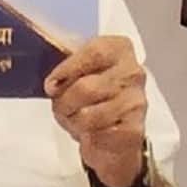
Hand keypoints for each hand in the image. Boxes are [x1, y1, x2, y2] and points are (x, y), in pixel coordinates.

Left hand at [45, 36, 148, 186]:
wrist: (117, 126)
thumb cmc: (94, 90)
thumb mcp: (81, 68)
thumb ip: (67, 66)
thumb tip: (52, 85)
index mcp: (119, 49)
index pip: (94, 53)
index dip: (68, 68)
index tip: (50, 84)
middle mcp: (133, 73)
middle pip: (86, 88)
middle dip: (64, 102)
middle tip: (59, 106)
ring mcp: (135, 102)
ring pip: (88, 115)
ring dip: (72, 121)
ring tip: (73, 119)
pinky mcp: (133, 130)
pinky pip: (97, 135)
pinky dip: (85, 136)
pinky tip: (88, 131)